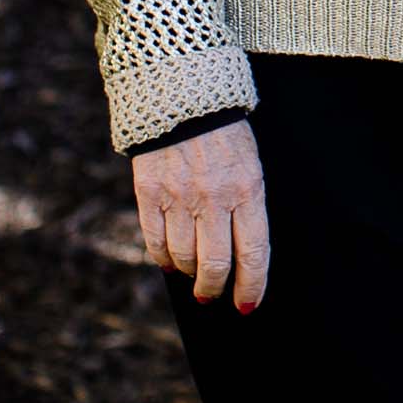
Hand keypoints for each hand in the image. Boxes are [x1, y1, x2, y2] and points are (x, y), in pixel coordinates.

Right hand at [133, 121, 271, 311]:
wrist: (185, 96)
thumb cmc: (225, 135)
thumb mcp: (250, 165)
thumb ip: (246, 207)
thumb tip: (238, 256)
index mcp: (248, 189)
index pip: (253, 252)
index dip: (251, 286)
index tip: (247, 306)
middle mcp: (214, 197)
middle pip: (215, 263)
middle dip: (214, 287)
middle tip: (212, 295)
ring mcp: (179, 197)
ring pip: (183, 257)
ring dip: (189, 272)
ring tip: (192, 272)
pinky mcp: (149, 193)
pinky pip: (155, 241)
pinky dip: (163, 258)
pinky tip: (169, 260)